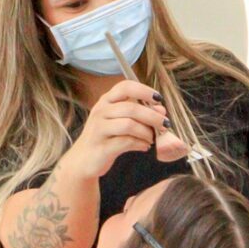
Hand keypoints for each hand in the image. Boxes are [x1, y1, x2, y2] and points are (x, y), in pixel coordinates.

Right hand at [58, 81, 183, 181]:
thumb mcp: (121, 121)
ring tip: (152, 138)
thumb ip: (141, 114)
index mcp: (106, 101)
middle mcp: (100, 112)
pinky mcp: (102, 147)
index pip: (126, 87)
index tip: (158, 99)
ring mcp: (99, 129)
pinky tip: (145, 146)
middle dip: (153, 116)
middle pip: (131, 107)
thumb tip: (161, 111)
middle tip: (164, 124)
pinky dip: (140, 144)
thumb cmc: (106, 137)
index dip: (144, 91)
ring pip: (129, 124)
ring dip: (147, 132)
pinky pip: (126, 142)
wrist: (84, 160)